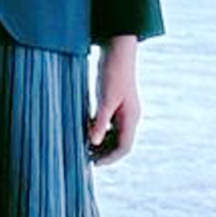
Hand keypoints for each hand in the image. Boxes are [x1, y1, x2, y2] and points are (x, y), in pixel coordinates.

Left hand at [89, 38, 140, 162]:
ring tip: (83, 147)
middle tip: (85, 158)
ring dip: (102, 143)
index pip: (124, 147)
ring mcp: (124, 110)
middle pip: (120, 143)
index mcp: (131, 118)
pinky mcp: (116, 104)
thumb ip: (101, 121)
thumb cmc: (113, 74)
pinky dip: (100, 130)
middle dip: (105, 153)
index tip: (94, 164)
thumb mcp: (105, 100)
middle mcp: (130, 116)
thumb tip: (95, 142)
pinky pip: (110, 124)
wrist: (118, 52)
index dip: (110, 158)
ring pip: (115, 134)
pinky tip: (85, 131)